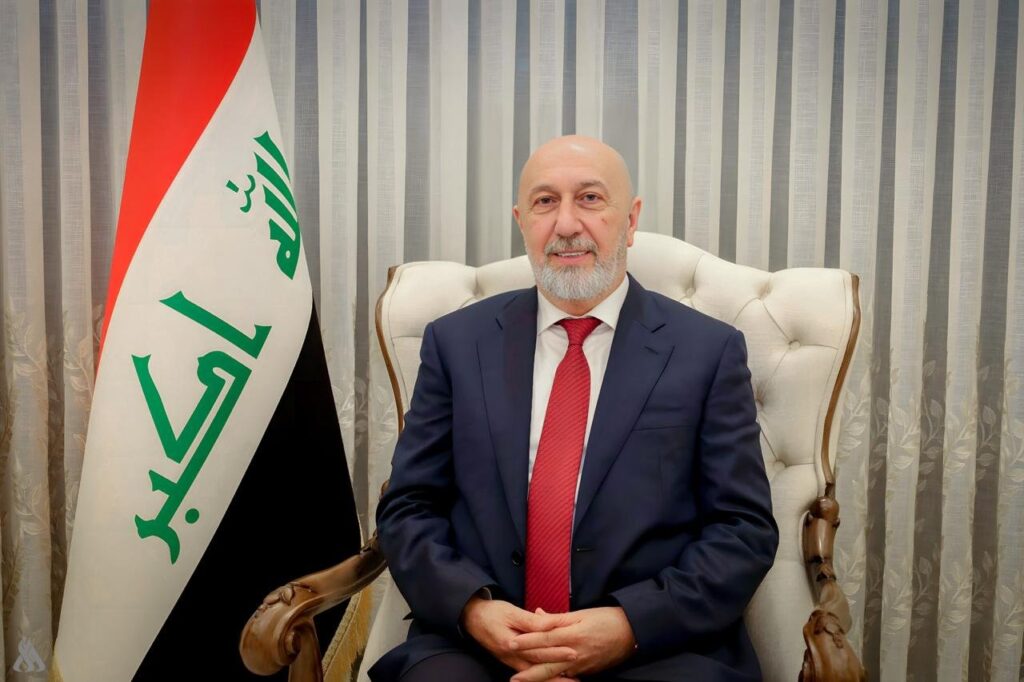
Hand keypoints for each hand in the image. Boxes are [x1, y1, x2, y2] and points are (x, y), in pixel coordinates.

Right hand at [460, 597, 578, 671]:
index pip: (538, 650)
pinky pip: (529, 673)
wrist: (471, 618)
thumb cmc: (492, 612)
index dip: (557, 652)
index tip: (574, 652)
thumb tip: (550, 624)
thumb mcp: (511, 612)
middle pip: (538, 667)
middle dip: (559, 672)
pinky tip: (554, 677)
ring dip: (552, 679)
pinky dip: (542, 677)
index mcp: (511, 644)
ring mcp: (511, 662)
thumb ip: (531, 621)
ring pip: (534, 675)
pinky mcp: (511, 662)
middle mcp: (511, 657)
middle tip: (577, 677)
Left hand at [508, 607, 635, 679]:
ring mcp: (582, 666)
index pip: (544, 639)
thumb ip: (557, 618)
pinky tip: (545, 680)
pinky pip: (568, 676)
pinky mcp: (587, 671)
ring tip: (523, 681)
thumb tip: (536, 614)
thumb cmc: (606, 619)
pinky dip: (555, 679)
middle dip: (529, 673)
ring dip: (539, 678)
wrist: (632, 633)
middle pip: (547, 666)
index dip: (526, 642)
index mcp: (573, 635)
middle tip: (512, 678)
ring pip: (556, 674)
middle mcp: (576, 653)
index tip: (510, 643)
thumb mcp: (581, 614)